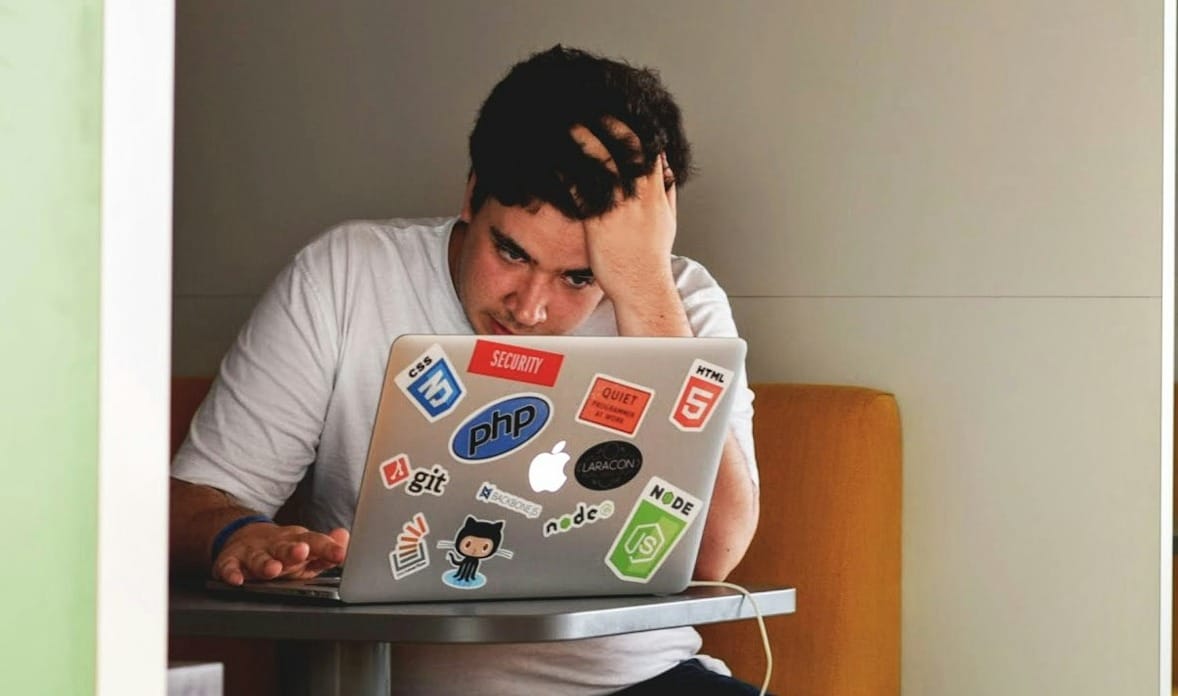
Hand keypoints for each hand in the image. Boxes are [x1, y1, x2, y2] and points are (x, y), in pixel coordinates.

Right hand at [212, 521, 348, 584]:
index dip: (328, 548)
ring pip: (259, 558)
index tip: (340, 554)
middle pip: (286, 547)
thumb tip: (345, 538)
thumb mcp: (307, 549)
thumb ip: (327, 549)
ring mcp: (253, 552)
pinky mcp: (230, 560)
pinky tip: (236, 580)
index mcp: (297, 541)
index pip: (315, 542)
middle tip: (302, 552)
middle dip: (293, 550)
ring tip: (273, 569)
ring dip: (265, 564)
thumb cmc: (283, 550)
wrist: (244, 537)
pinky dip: (231, 573)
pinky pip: (229, 567)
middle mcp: (275, 545)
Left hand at [571, 119, 688, 335]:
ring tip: (569, 122)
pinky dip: (570, 171)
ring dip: (586, 139)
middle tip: (592, 106)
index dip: (634, 126)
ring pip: (604, 162)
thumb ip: (666, 193)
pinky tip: (556, 160)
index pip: (649, 148)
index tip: (620, 111)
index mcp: (657, 192)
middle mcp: (641, 195)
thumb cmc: (650, 258)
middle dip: (610, 123)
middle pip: (628, 146)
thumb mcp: (667, 221)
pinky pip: (584, 189)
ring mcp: (621, 207)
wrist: (642, 286)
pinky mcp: (600, 222)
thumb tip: (668, 172)